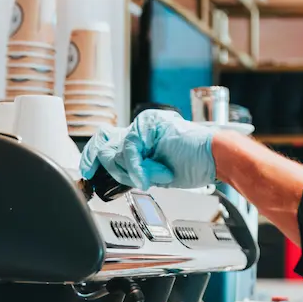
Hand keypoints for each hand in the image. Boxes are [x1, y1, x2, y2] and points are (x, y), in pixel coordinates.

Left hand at [79, 109, 215, 189]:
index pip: (107, 142)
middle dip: (103, 164)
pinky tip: (149, 177)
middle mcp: (139, 128)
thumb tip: (117, 174)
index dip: (92, 157)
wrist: (215, 157)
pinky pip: (130, 151)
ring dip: (130, 171)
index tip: (87, 172)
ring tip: (153, 175)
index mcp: (141, 138)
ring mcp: (143, 124)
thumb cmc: (195, 165)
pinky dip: (138, 169)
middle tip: (107, 176)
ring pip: (115, 151)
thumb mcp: (156, 173)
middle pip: (102, 141)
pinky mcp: (148, 125)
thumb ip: (135, 170)